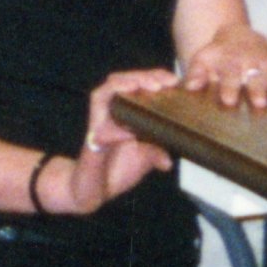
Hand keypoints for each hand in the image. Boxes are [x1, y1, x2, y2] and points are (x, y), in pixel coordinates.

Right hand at [43, 72, 179, 214]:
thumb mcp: (145, 159)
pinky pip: (100, 107)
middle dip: (148, 75)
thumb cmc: (116, 171)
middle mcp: (114, 109)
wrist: (95, 191)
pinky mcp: (92, 128)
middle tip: (166, 82)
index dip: (158, 77)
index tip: (175, 82)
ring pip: (112, 85)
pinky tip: (131, 119)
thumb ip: (157, 152)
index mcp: (129, 112)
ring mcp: (101, 116)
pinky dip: (114, 107)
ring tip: (150, 87)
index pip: (142, 84)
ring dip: (130, 82)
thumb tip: (169, 162)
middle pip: (128, 79)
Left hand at [178, 27, 266, 113]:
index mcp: (231, 62)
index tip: (230, 101)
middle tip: (259, 103)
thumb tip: (189, 87)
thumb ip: (196, 73)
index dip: (230, 88)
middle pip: (255, 77)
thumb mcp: (203, 60)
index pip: (230, 75)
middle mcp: (251, 62)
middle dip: (257, 90)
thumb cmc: (218, 56)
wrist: (236, 37)